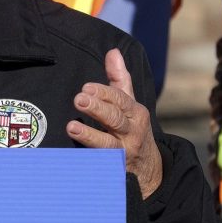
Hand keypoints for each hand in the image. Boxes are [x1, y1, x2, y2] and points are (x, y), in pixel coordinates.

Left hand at [67, 48, 163, 198]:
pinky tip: (74, 157)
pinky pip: (102, 166)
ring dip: (89, 135)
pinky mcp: (114, 170)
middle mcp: (132, 133)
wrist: (150, 171)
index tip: (86, 87)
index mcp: (135, 113)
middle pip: (115, 119)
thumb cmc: (132, 128)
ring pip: (108, 144)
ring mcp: (123, 153)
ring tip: (71, 127)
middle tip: (79, 99)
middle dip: (97, 109)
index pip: (120, 100)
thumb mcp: (130, 104)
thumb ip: (120, 79)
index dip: (104, 93)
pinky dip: (90, 162)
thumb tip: (112, 51)